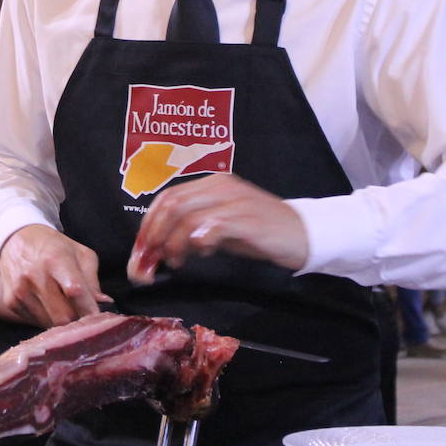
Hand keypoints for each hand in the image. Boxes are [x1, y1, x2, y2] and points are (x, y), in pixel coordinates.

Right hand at [0, 224, 110, 327]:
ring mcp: (20, 291)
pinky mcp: (10, 303)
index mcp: (56, 260)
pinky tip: (45, 304)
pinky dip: (44, 319)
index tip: (98, 317)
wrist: (14, 240)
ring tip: (61, 305)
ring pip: (49, 324)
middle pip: (63, 317)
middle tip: (81, 313)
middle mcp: (35, 276)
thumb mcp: (79, 253)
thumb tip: (103, 303)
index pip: (75, 292)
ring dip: (60, 321)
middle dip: (76, 320)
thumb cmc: (52, 246)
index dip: (89, 308)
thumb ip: (92, 280)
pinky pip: (34, 323)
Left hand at [127, 173, 308, 283]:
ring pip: (188, 215)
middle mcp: (221, 186)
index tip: (141, 249)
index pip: (167, 197)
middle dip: (154, 235)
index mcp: (211, 184)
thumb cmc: (260, 233)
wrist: (304, 234)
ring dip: (174, 242)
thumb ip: (192, 232)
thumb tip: (160, 248)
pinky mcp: (249, 219)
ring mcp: (235, 200)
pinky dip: (199, 241)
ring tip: (176, 261)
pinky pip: (214, 225)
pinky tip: (201, 253)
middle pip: (172, 205)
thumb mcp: (220, 229)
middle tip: (151, 259)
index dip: (149, 223)